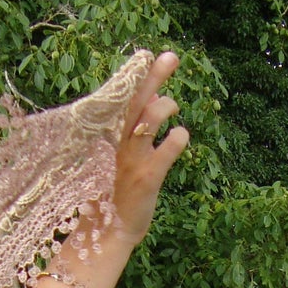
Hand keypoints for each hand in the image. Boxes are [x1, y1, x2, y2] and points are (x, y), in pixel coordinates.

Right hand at [109, 51, 190, 248]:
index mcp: (113, 138)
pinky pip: (168, 149)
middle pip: (135, 101)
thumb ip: (136, 129)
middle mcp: (120, 144)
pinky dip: (179, 138)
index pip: (123, 99)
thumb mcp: (122, 157)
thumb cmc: (116, 194)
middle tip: (170, 56)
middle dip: (153, 76)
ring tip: (172, 107)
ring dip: (165, 106)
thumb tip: (153, 99)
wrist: (106, 233)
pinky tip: (180, 138)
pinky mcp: (147, 177)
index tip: (146, 54)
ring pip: (149, 118)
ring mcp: (133, 159)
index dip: (134, 76)